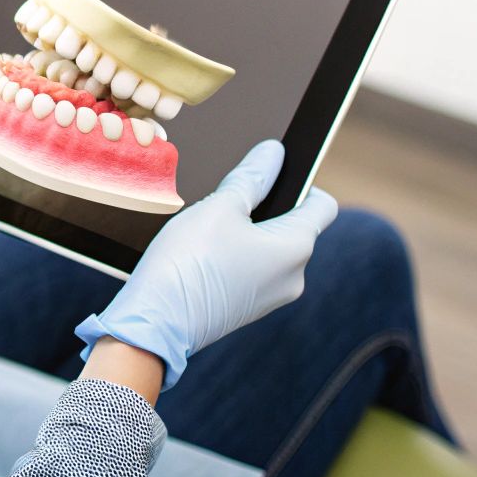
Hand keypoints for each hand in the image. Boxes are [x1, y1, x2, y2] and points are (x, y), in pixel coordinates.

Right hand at [74, 140, 338, 388]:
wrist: (155, 323)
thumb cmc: (188, 262)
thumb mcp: (219, 207)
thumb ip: (251, 177)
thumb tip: (273, 153)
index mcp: (297, 248)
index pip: (322, 205)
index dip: (301, 181)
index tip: (270, 174)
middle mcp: (294, 277)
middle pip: (293, 226)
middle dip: (265, 208)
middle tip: (226, 202)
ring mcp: (272, 297)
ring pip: (270, 249)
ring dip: (247, 233)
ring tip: (208, 231)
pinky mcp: (249, 309)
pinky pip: (254, 270)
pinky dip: (235, 256)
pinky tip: (203, 255)